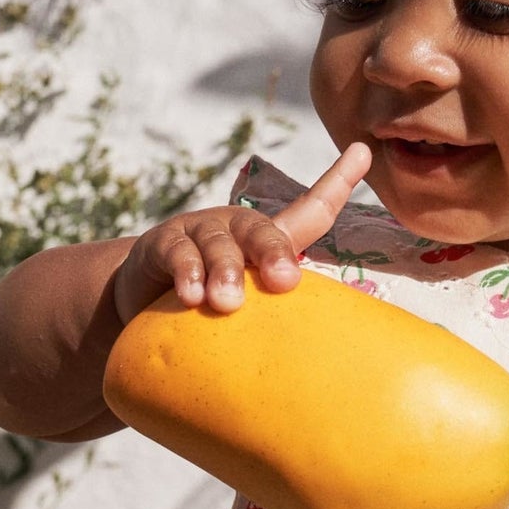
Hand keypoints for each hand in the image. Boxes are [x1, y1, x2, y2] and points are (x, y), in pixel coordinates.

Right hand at [111, 142, 372, 324]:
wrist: (144, 302)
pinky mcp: (164, 243)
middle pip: (263, 231)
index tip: (363, 151)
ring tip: (227, 303)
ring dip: (225, 272)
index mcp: (269, 241)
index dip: (338, 181)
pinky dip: (187, 276)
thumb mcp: (253, 307)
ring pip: (220, 244)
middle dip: (275, 253)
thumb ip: (279, 314)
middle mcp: (238, 229)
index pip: (311, 209)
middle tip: (285, 281)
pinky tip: (192, 298)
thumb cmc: (213, 310)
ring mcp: (200, 231)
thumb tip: (320, 356)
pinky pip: (179, 255)